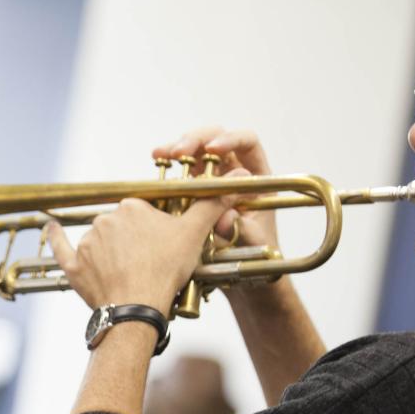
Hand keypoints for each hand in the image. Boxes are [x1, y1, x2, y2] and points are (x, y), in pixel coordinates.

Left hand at [46, 197, 228, 315]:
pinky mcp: (73, 265)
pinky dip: (55, 237)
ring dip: (109, 253)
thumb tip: (237, 179)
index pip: (144, 213)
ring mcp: (87, 242)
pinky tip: (51, 226)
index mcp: (132, 207)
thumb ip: (212, 205)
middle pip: (121, 227)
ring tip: (127, 274)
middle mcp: (105, 219)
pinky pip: (60, 247)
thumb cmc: (166, 270)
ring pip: (100, 242)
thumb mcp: (194, 234)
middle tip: (148, 264)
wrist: (137, 307)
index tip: (162, 247)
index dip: (154, 231)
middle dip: (133, 242)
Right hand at [153, 127, 280, 271]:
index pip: (247, 143)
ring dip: (177, 148)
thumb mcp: (253, 243)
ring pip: (195, 151)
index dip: (231, 139)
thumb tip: (223, 217)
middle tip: (179, 151)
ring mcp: (213, 178)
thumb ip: (242, 230)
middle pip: (216, 139)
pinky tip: (157, 161)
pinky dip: (168, 164)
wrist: (243, 274)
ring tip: (160, 154)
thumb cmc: (256, 254)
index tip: (213, 150)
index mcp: (256, 176)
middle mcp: (234, 171)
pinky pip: (181, 170)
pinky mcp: (194, 189)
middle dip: (196, 140)